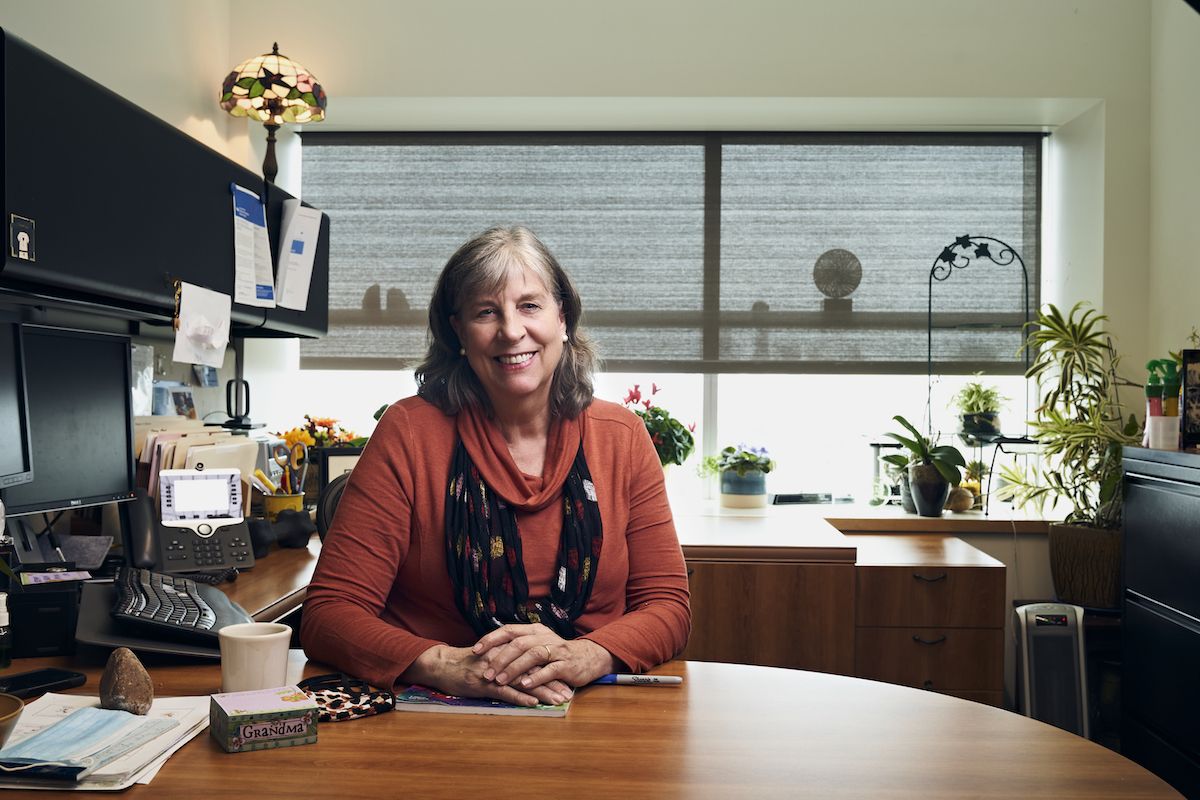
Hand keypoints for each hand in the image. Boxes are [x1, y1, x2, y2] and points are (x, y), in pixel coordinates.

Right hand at [402, 644, 573, 706]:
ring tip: (558, 700)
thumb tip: (527, 667)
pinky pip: (505, 691)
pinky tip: (533, 702)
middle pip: (534, 670)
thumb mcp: (490, 656)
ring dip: (542, 691)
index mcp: (507, 650)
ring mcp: (494, 672)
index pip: (534, 660)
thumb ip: (508, 659)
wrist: (442, 664)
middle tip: (568, 693)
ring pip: (523, 681)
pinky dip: (520, 696)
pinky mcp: (484, 684)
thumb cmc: (466, 662)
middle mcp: (504, 659)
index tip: (566, 680)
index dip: (551, 670)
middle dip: (552, 682)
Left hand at [471, 623, 614, 690]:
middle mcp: (544, 637)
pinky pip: (549, 670)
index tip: (475, 650)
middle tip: (486, 673)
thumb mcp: (538, 644)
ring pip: (533, 655)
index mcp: (535, 630)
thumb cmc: (557, 654)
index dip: (491, 639)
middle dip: (500, 659)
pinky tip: (524, 685)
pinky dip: (536, 677)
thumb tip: (490, 651)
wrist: (588, 658)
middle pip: (519, 643)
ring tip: (501, 681)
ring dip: (515, 668)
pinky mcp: (566, 665)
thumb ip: (519, 646)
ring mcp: (556, 650)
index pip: (509, 630)